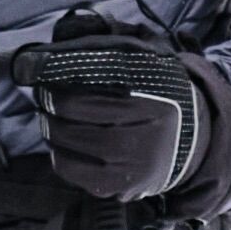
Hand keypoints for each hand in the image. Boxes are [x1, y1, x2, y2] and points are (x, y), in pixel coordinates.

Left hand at [8, 19, 230, 211]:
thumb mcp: (140, 55)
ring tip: (51, 113)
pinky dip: (58, 151)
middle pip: (71, 113)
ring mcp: (133, 167)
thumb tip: (40, 50)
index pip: (86, 86)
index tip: (39, 70)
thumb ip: (97, 40)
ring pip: (65, 142)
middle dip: (49, 99)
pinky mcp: (119, 188)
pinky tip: (64, 139)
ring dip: (48, 124)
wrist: (191, 139)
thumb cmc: (155, 89)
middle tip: (43, 92)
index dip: (52, 76)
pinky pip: (69, 169)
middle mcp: (148, 135)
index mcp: (154, 97)